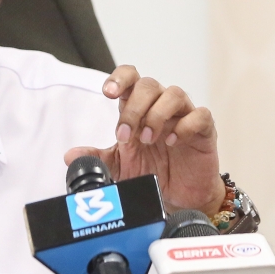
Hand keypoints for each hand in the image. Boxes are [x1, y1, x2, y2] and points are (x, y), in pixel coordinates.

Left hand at [64, 65, 225, 215]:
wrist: (180, 196)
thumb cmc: (151, 171)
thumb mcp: (119, 166)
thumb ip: (97, 158)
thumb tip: (70, 156)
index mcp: (138, 107)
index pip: (130, 77)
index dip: (119, 78)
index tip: (108, 93)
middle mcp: (160, 106)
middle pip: (148, 85)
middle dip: (134, 109)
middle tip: (126, 136)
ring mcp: (183, 116)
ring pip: (174, 94)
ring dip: (157, 115)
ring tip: (149, 139)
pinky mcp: (204, 130)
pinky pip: (200, 114)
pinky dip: (185, 125)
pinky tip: (172, 141)